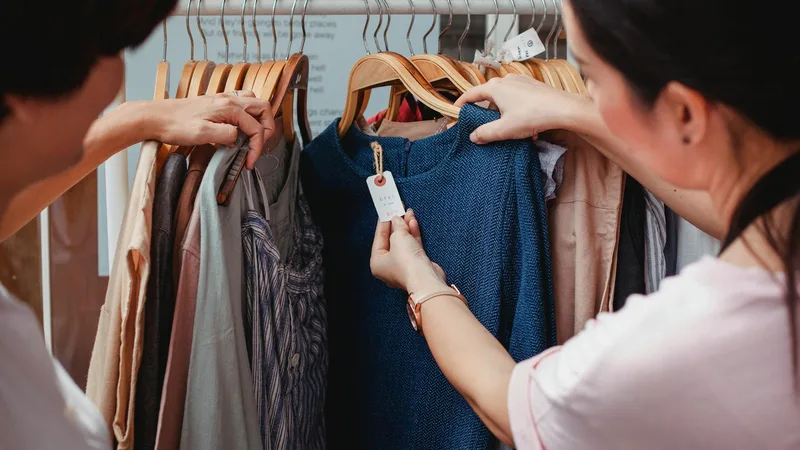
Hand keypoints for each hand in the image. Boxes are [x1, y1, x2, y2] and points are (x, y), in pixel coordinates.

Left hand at [147, 91, 277, 168]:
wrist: (155, 117)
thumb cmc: (175, 125)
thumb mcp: (202, 134)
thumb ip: (227, 135)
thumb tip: (239, 138)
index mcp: (229, 107)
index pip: (256, 128)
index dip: (257, 147)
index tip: (250, 162)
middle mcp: (228, 99)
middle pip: (263, 108)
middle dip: (266, 128)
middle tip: (259, 146)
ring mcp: (222, 99)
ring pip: (253, 103)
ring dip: (259, 119)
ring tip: (253, 136)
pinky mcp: (216, 103)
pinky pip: (241, 103)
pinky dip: (247, 115)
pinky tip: (238, 128)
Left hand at [370, 209, 447, 294]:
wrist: (425, 279)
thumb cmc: (407, 263)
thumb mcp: (398, 238)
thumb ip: (397, 226)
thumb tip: (397, 219)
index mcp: (377, 262)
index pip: (378, 238)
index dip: (383, 223)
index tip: (386, 211)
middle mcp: (389, 265)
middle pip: (391, 240)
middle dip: (396, 224)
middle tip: (398, 210)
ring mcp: (403, 265)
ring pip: (403, 242)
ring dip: (406, 227)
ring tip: (408, 213)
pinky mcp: (416, 264)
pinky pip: (413, 246)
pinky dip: (413, 234)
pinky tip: (413, 222)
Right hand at [455, 74, 586, 144]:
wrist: (563, 109)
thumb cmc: (532, 116)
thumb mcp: (504, 129)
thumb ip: (485, 133)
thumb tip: (473, 136)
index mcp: (495, 88)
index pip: (471, 94)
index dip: (462, 103)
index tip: (456, 110)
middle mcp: (506, 80)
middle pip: (489, 96)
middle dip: (486, 112)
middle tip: (484, 125)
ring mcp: (521, 81)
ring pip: (504, 98)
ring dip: (504, 113)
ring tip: (510, 130)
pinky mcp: (533, 86)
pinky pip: (518, 98)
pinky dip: (516, 110)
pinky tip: (526, 125)